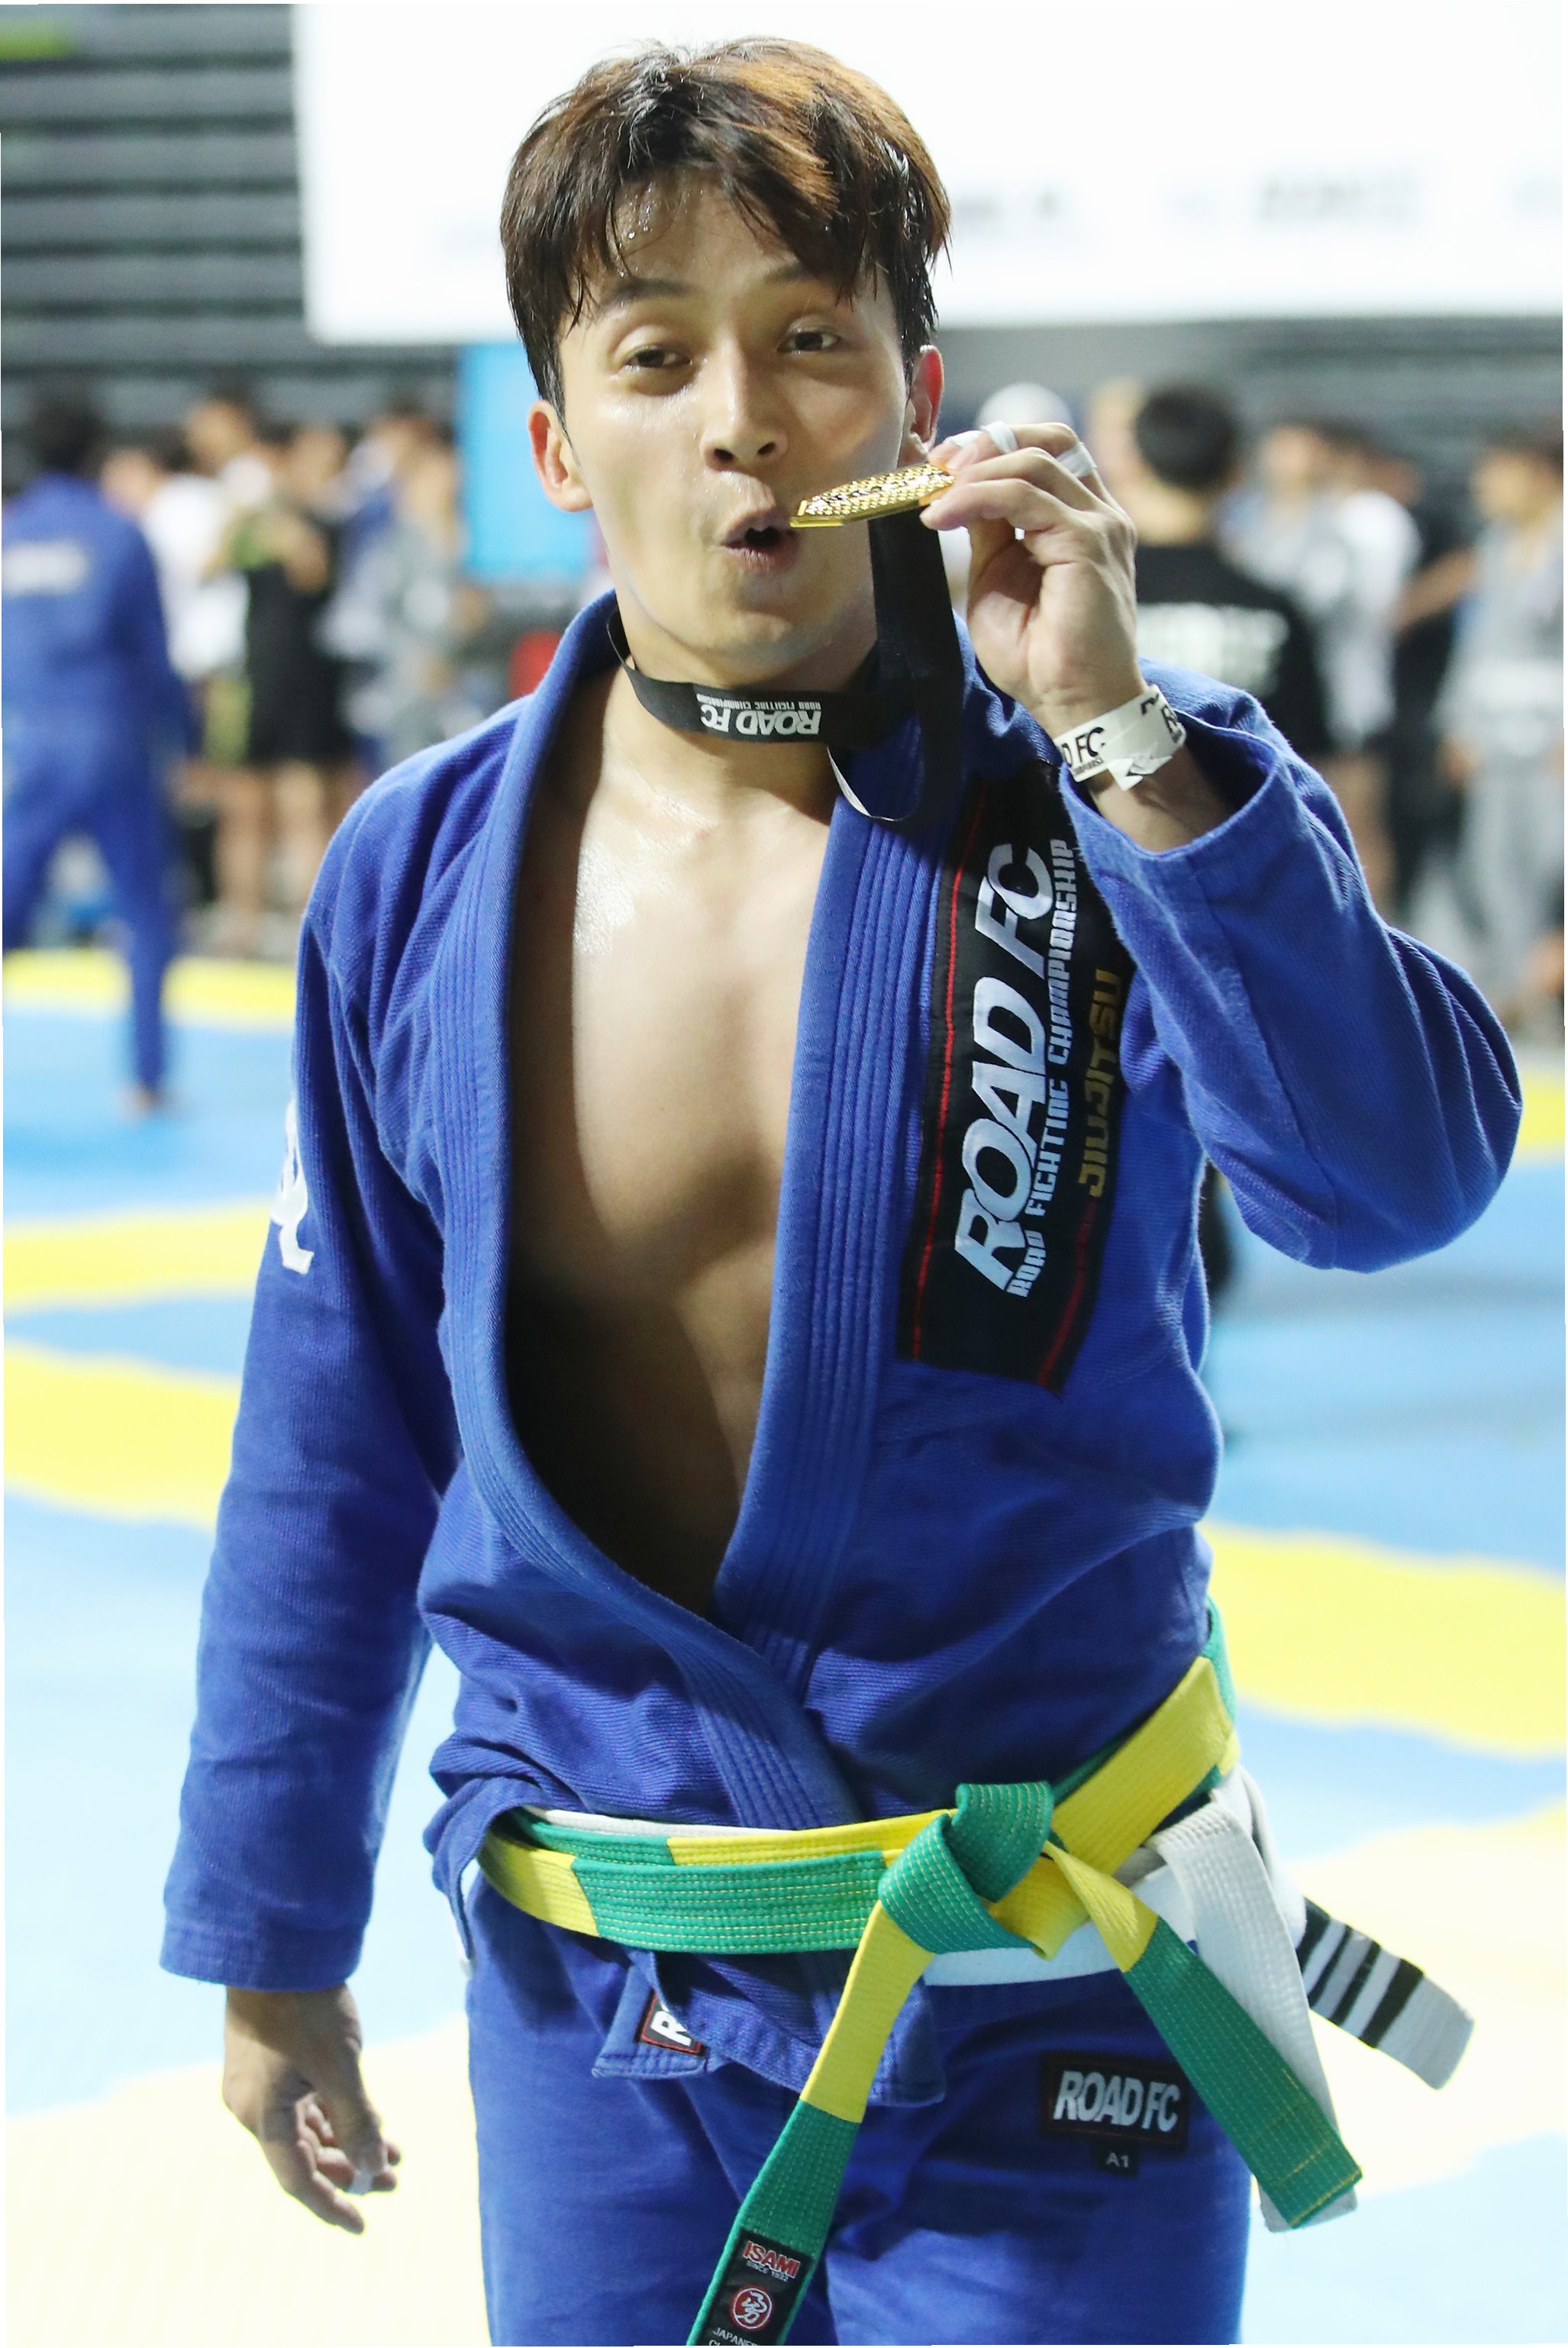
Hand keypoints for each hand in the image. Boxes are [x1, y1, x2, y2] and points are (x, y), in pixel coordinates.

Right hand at [222, 1984, 399, 2232]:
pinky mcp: (269, 2061)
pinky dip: (336, 2114)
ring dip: (349, 2140)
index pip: (298, 2179)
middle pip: (305, 2155)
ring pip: (308, 2128)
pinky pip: (303, 2103)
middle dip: (352, 2169)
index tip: (363, 2226)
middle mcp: (253, 2106)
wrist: (276, 1944)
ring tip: (393, 2153)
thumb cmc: (306, 2004)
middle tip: (395, 2180)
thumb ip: (358, 2121)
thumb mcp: (340, 2065)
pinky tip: (371, 2119)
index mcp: (261, 2115)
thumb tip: (374, 2173)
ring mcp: (259, 2083)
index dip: (332, 2205)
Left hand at [921, 423, 1142, 739]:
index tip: (940, 466)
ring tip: (931, 499)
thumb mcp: (997, 577)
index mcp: (1081, 519)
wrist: (1073, 702)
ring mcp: (1098, 524)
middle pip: (1044, 441)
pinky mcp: (1088, 541)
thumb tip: (957, 490)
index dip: (990, 446)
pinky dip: (976, 497)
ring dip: (971, 474)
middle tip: (933, 470)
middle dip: (981, 446)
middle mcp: (1098, 514)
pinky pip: (1025, 496)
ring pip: (1032, 462)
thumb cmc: (1039, 655)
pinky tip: (941, 516)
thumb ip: (988, 530)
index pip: (1043, 452)